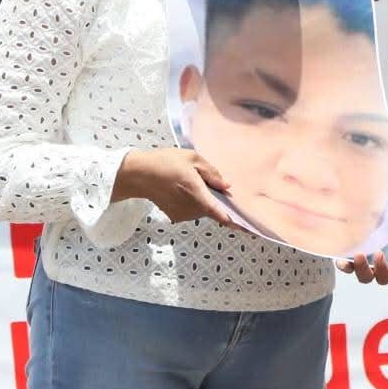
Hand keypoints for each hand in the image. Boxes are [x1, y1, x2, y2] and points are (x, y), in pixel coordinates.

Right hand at [113, 148, 241, 226]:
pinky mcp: (176, 216)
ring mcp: (183, 215)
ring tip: (189, 181)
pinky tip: (182, 188)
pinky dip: (193, 202)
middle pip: (213, 207)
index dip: (235, 222)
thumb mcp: (192, 159)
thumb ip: (212, 173)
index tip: (249, 229)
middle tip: (208, 181)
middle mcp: (191, 208)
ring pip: (202, 208)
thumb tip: (226, 185)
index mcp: (197, 193)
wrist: (138, 174)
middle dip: (216, 198)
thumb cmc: (165, 162)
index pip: (220, 213)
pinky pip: (192, 210)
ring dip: (203, 199)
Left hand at [336, 226, 387, 283]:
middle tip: (370, 253)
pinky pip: (341, 260)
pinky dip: (340, 261)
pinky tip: (341, 255)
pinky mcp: (345, 250)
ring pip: (353, 270)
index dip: (383, 270)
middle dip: (366, 270)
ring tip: (357, 253)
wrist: (384, 205)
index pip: (385, 276)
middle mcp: (370, 263)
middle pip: (367, 277)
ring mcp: (357, 257)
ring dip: (354, 266)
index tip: (381, 254)